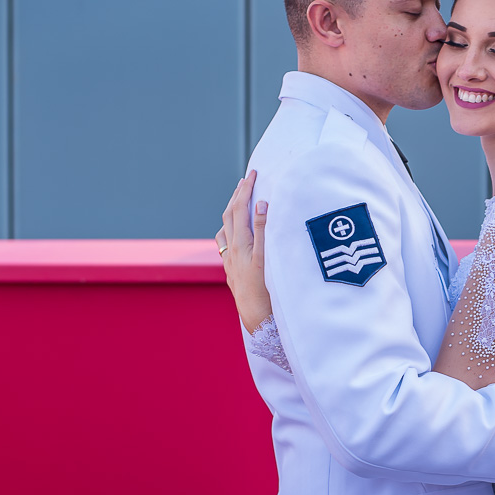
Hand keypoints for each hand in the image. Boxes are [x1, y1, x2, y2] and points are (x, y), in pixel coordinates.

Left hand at [215, 170, 272, 332]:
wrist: (258, 321)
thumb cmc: (267, 292)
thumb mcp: (268, 258)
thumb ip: (265, 229)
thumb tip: (262, 203)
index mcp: (240, 244)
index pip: (240, 209)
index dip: (246, 189)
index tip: (252, 173)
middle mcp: (232, 251)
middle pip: (229, 216)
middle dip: (237, 196)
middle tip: (246, 181)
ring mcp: (231, 263)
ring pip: (226, 230)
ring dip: (232, 212)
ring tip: (238, 202)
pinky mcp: (233, 273)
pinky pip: (227, 245)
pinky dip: (231, 231)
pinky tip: (235, 235)